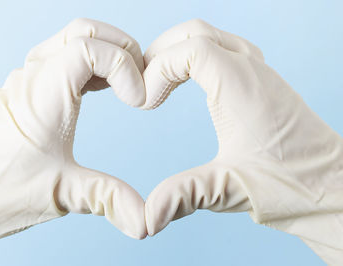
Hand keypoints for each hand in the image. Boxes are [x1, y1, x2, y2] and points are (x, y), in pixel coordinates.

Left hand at [0, 18, 146, 263]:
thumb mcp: (62, 194)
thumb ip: (108, 198)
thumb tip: (146, 220)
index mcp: (45, 93)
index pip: (92, 48)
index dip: (126, 67)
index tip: (138, 102)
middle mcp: (34, 76)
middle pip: (85, 32)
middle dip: (122, 49)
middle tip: (141, 81)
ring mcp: (28, 80)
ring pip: (73, 40)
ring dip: (107, 54)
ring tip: (127, 85)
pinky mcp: (28, 91)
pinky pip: (65, 59)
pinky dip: (92, 65)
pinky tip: (104, 89)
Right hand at [142, 19, 342, 263]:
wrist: (331, 186)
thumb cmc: (288, 186)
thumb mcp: (227, 190)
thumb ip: (182, 196)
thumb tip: (146, 219)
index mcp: (239, 86)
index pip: (187, 49)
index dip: (157, 70)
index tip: (147, 104)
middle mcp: (251, 69)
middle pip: (194, 32)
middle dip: (161, 53)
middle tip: (144, 86)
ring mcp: (259, 71)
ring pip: (210, 36)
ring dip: (179, 52)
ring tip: (161, 84)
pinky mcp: (262, 80)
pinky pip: (223, 49)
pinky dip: (197, 57)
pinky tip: (191, 85)